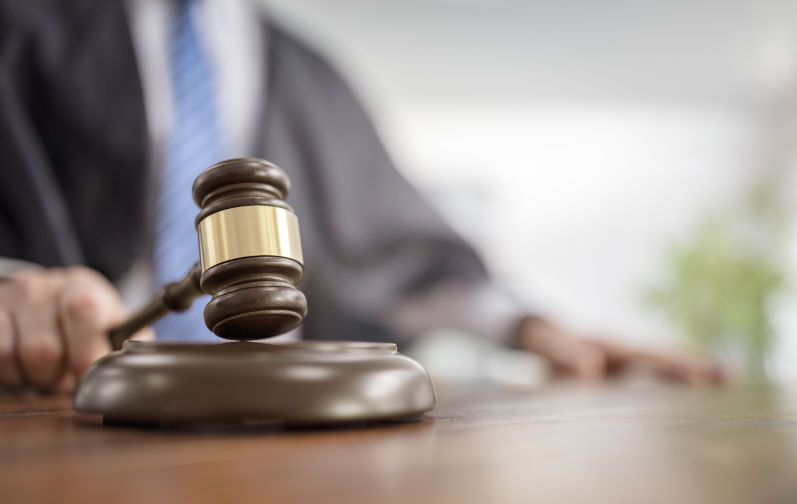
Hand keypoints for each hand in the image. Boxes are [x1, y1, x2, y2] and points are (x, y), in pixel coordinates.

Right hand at [0, 267, 150, 392]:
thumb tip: (140, 373)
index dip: (87, 353)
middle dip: (56, 377)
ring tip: (46, 371)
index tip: (90, 374)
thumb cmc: (90, 327)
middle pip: (43, 349)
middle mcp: (45, 286)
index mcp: (84, 287)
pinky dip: (8, 372)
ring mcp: (12, 298)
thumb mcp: (115, 329)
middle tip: (65, 377)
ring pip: (14, 356)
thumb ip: (131, 346)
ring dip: (31, 377)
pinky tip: (23, 366)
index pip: (83, 310)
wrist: (48, 304)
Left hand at [516, 316, 726, 383]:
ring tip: (729, 378)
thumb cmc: (548, 342)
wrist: (543, 338)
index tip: (702, 373)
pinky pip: (655, 377)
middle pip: (667, 358)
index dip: (675, 364)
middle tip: (731, 376)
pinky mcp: (626, 373)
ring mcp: (629, 362)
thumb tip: (594, 369)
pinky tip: (699, 392)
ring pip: (666, 367)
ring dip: (694, 373)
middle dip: (696, 366)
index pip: (650, 355)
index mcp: (613, 345)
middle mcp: (627, 352)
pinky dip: (678, 382)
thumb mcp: (553, 347)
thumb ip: (570, 354)